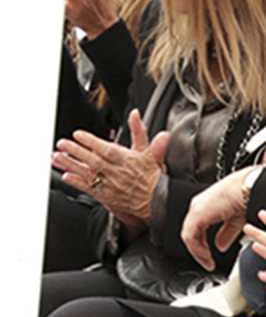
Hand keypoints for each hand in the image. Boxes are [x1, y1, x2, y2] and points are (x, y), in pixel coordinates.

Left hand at [53, 109, 167, 229]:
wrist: (157, 202)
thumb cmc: (153, 177)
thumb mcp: (150, 151)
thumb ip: (140, 131)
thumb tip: (136, 114)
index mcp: (127, 160)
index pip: (107, 149)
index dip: (92, 142)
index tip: (79, 134)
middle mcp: (117, 173)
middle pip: (94, 161)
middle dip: (76, 152)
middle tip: (62, 143)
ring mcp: (111, 185)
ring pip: (88, 174)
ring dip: (71, 165)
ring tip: (57, 157)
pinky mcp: (107, 196)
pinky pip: (90, 189)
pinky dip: (77, 183)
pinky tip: (66, 176)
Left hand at [181, 168, 251, 269]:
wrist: (250, 189)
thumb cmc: (247, 198)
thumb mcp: (236, 221)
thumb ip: (226, 234)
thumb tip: (220, 246)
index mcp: (206, 206)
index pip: (196, 229)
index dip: (202, 246)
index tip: (209, 257)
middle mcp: (199, 206)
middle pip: (190, 233)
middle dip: (198, 251)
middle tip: (207, 263)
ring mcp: (196, 210)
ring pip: (189, 236)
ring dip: (197, 252)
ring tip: (207, 262)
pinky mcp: (197, 215)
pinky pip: (191, 237)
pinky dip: (197, 249)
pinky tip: (206, 256)